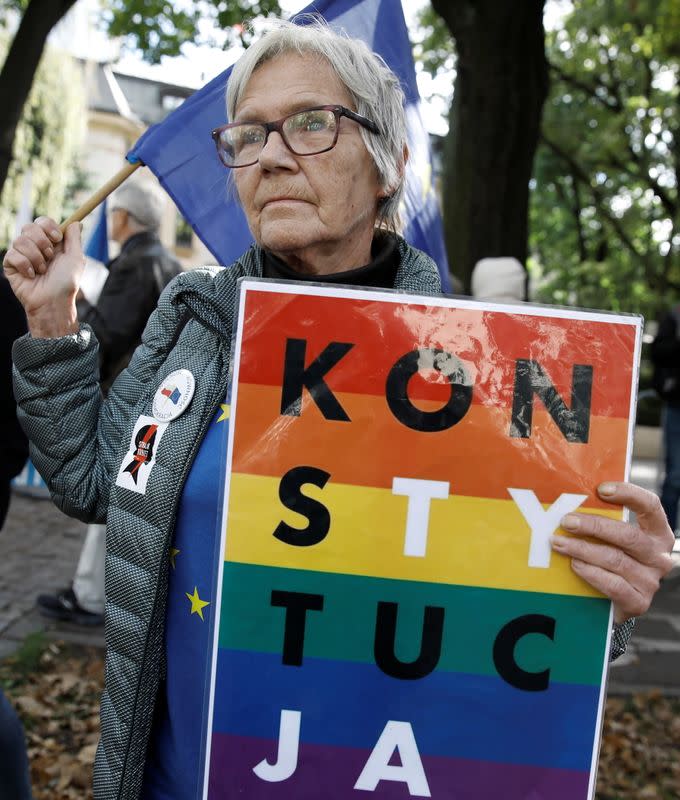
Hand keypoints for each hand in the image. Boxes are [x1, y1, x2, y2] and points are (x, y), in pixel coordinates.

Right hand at [3, 217, 84, 336]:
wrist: (53, 301)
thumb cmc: (66, 283)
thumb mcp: (76, 259)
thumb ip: (75, 239)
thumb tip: (77, 222)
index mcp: (50, 243)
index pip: (43, 221)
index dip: (48, 226)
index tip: (57, 238)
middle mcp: (35, 246)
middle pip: (29, 227)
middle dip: (42, 243)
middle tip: (50, 258)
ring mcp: (22, 254)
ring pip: (20, 240)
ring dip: (36, 257)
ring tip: (42, 271)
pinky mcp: (11, 264)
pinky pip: (12, 254)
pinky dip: (25, 265)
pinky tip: (31, 275)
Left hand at [551, 482, 674, 623]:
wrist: (614, 601)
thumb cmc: (611, 558)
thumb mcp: (613, 537)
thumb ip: (602, 519)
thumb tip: (568, 496)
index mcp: (657, 532)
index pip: (650, 506)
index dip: (628, 494)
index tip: (601, 489)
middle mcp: (659, 556)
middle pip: (628, 535)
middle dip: (594, 526)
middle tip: (566, 521)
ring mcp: (650, 581)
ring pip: (615, 559)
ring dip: (582, 549)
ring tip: (559, 543)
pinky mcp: (638, 602)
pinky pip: (613, 585)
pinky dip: (591, 573)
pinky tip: (574, 565)